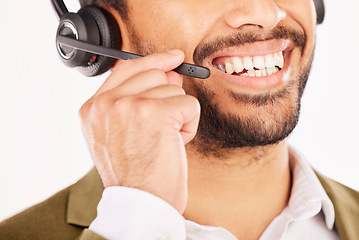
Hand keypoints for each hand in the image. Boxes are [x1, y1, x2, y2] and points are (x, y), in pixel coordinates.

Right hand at [79, 50, 199, 213]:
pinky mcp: (156, 112)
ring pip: (174, 90)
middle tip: (159, 130)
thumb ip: (139, 99)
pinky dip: (189, 126)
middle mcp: (107, 103)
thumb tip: (172, 72)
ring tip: (162, 142)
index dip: (154, 60)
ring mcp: (130, 105)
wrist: (141, 203)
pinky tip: (174, 144)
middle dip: (167, 101)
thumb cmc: (135, 175)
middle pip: (155, 75)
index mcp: (93, 109)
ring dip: (177, 117)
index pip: (126, 68)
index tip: (173, 57)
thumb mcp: (122, 134)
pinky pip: (189, 105)